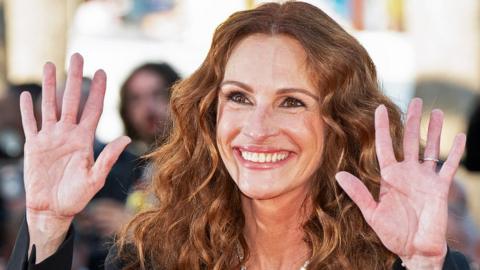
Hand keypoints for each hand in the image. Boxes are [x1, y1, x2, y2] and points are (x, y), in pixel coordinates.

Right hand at [20, 53, 129, 261]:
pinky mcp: (33, 146)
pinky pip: (30, 123)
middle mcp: (68, 134)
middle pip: (72, 99)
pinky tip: (27, 94)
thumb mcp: (95, 178)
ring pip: (50, 105)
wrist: (52, 209)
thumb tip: (127, 138)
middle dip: (75, 78)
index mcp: (85, 139)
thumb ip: (108, 158)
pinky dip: (27, 110)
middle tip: (77, 56)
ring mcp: (50, 138)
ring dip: (50, 85)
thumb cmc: (76, 197)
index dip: (98, 90)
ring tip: (50, 64)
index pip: (93, 108)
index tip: (102, 71)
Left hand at [336, 98, 465, 268]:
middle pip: (409, 141)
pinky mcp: (440, 187)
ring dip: (433, 131)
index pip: (385, 146)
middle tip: (415, 100)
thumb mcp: (372, 213)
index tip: (378, 108)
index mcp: (389, 177)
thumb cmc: (393, 233)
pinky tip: (458, 137)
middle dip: (412, 121)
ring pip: (430, 148)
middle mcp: (407, 173)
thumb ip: (358, 193)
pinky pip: (449, 166)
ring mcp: (425, 179)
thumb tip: (339, 175)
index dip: (382, 128)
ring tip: (435, 112)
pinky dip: (455, 152)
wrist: (415, 249)